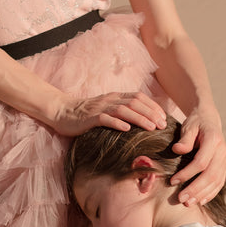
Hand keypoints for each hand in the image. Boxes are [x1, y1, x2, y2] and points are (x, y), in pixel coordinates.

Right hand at [51, 91, 166, 137]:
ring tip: (151, 127)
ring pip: (124, 110)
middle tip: (162, 125)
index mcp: (115, 97)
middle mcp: (110, 100)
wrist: (61, 112)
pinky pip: (105, 119)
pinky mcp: (90, 118)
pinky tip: (127, 129)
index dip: (153, 106)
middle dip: (151, 113)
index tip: (163, 118)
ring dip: (139, 118)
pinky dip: (117, 123)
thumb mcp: (106, 110)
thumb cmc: (85, 114)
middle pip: (135, 103)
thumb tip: (141, 121)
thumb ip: (121, 112)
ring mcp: (100, 108)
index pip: (139, 97)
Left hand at [170, 108, 225, 203]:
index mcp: (213, 140)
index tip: (173, 181)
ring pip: (216, 181)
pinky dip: (211, 193)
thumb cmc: (195, 123)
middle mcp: (223, 151)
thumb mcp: (188, 126)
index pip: (201, 162)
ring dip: (202, 194)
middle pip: (210, 175)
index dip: (187, 174)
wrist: (209, 120)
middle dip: (195, 189)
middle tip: (181, 199)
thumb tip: (178, 150)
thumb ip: (184, 138)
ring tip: (188, 202)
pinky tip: (201, 201)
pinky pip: (220, 182)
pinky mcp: (225, 166)